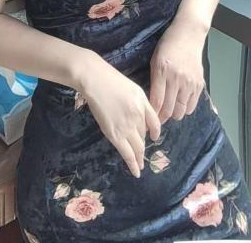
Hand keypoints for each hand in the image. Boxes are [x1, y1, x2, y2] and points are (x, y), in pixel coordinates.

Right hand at [80, 54, 160, 178]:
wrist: (94, 79)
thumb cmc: (110, 79)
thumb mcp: (132, 88)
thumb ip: (140, 104)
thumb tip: (141, 120)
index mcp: (143, 103)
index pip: (155, 123)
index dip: (155, 132)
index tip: (153, 137)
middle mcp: (138, 116)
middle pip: (144, 136)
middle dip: (143, 146)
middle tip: (142, 155)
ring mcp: (127, 125)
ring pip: (137, 147)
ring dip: (139, 158)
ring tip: (139, 166)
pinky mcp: (114, 133)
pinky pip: (127, 152)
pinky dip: (132, 163)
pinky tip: (136, 171)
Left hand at [149, 24, 205, 122]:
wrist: (188, 35)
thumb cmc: (167, 46)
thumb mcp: (155, 61)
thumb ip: (154, 81)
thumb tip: (152, 103)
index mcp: (162, 71)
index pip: (157, 101)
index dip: (151, 115)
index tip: (147, 122)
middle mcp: (177, 78)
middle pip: (169, 109)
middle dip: (161, 119)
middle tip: (156, 121)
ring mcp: (190, 82)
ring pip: (181, 110)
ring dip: (173, 114)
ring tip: (168, 112)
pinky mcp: (200, 84)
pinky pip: (192, 105)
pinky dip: (185, 109)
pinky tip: (179, 105)